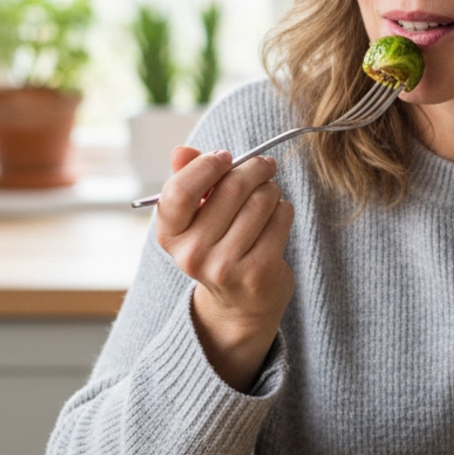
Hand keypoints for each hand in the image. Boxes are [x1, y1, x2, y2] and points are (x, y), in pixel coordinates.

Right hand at [155, 146, 294, 391]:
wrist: (240, 303)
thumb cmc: (218, 246)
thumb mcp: (196, 217)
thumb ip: (188, 181)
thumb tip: (182, 151)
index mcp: (169, 235)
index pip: (179, 192)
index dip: (206, 166)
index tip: (225, 156)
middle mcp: (192, 254)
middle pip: (231, 188)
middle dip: (254, 168)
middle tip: (264, 166)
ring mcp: (225, 266)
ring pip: (261, 201)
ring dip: (271, 189)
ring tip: (269, 195)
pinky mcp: (258, 272)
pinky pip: (281, 219)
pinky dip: (284, 210)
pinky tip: (277, 217)